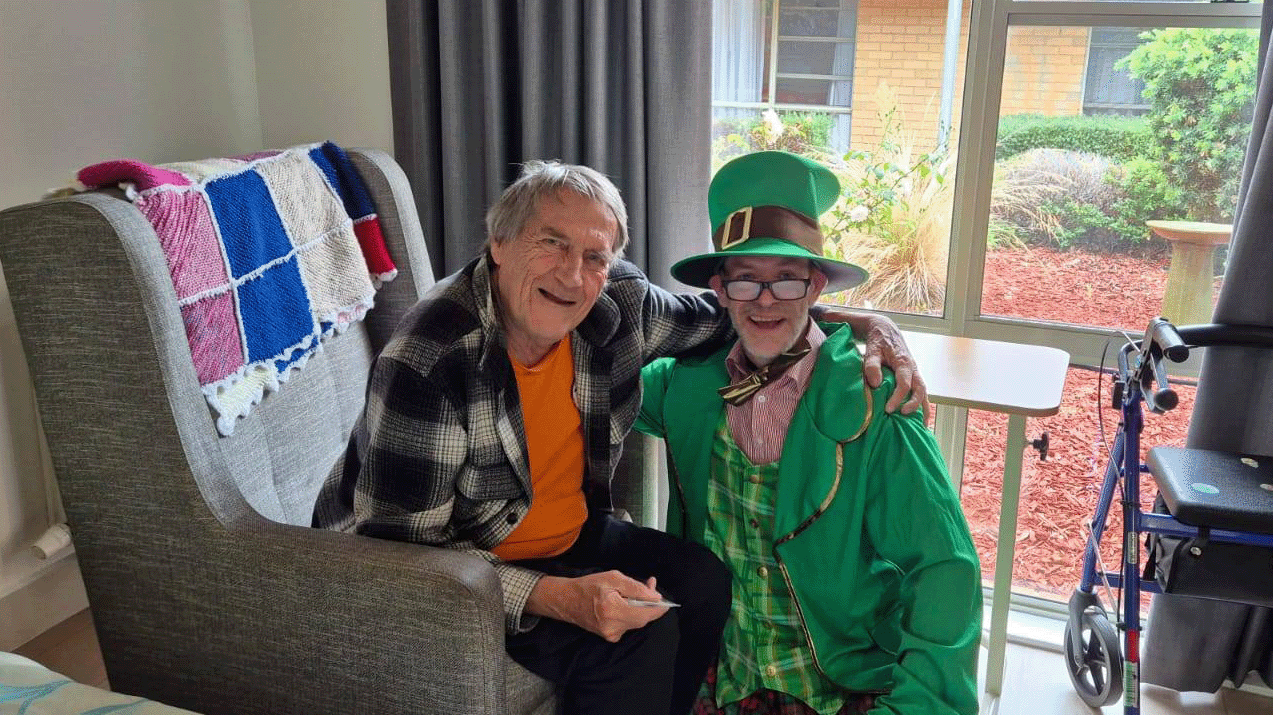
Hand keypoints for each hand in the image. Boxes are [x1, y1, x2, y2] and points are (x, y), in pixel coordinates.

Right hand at [526, 571, 668, 641]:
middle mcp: (613, 627)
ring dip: (641, 608)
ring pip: (636, 621)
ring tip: (636, 593)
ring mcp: (611, 634)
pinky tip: (625, 604)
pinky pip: (628, 625)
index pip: (646, 613)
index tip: (667, 600)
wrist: (566, 600)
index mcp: (613, 610)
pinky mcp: (610, 637)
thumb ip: (636, 587)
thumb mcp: (613, 578)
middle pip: (643, 619)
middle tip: (651, 586)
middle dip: (650, 604)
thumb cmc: (589, 585)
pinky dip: (632, 614)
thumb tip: (656, 596)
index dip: (659, 607)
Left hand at [819, 308, 929, 419]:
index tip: (888, 409)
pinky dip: (922, 404)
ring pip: (923, 391)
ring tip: (923, 425)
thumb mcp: (872, 351)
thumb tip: (876, 384)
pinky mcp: (913, 376)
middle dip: (914, 404)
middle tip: (903, 414)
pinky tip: (921, 418)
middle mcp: (913, 369)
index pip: (905, 383)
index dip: (898, 397)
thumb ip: (872, 366)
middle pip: (920, 389)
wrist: (885, 331)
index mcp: (904, 363)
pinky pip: (920, 391)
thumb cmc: (878, 342)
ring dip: (923, 407)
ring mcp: (915, 373)